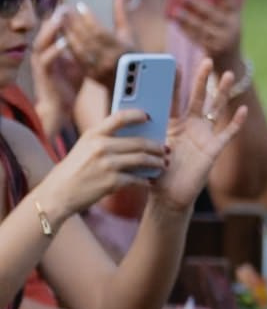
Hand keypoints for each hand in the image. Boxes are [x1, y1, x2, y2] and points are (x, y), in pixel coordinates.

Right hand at [32, 7, 86, 110]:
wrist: (59, 108)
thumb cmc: (68, 87)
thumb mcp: (78, 65)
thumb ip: (83, 51)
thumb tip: (97, 39)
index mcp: (51, 50)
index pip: (54, 30)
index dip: (61, 18)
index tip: (71, 6)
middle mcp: (43, 54)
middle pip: (46, 31)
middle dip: (56, 19)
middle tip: (65, 7)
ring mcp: (41, 63)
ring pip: (43, 41)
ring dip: (52, 29)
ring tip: (61, 18)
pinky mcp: (43, 74)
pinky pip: (46, 59)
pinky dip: (55, 50)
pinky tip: (63, 42)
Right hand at [37, 107, 166, 221]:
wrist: (58, 194)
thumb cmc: (74, 170)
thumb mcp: (84, 147)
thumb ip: (104, 140)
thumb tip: (134, 137)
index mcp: (93, 134)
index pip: (120, 117)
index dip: (138, 115)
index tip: (150, 117)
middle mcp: (100, 146)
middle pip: (139, 142)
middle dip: (156, 146)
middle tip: (165, 149)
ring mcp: (107, 164)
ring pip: (142, 159)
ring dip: (156, 162)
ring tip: (163, 164)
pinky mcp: (112, 182)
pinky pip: (137, 179)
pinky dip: (146, 180)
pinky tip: (150, 180)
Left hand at [62, 0, 133, 91]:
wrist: (130, 82)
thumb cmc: (131, 52)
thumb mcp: (129, 32)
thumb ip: (121, 13)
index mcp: (121, 48)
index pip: (101, 32)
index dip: (89, 18)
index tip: (80, 6)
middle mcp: (109, 59)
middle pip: (87, 39)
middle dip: (74, 22)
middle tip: (64, 9)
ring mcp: (99, 69)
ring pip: (79, 48)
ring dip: (68, 33)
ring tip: (60, 19)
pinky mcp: (90, 74)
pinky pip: (76, 58)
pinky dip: (68, 45)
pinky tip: (62, 34)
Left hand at [155, 59, 247, 210]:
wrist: (168, 195)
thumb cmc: (155, 172)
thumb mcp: (146, 149)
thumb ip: (144, 132)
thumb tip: (136, 116)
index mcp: (171, 123)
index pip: (172, 98)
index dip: (172, 82)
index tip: (171, 64)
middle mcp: (190, 126)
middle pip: (198, 97)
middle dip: (202, 79)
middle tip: (207, 60)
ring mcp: (203, 136)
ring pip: (215, 110)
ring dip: (223, 93)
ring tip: (229, 76)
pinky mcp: (213, 149)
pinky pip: (227, 134)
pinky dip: (235, 122)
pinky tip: (242, 109)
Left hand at [173, 0, 242, 70]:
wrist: (230, 60)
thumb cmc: (222, 31)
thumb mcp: (225, 19)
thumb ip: (214, 5)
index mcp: (235, 16)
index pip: (229, 0)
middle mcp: (232, 28)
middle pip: (213, 15)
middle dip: (198, 5)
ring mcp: (223, 41)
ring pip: (203, 28)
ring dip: (188, 19)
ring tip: (176, 11)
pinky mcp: (212, 50)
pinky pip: (197, 38)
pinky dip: (185, 30)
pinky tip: (176, 22)